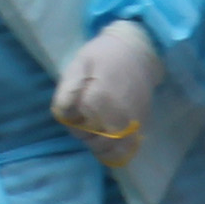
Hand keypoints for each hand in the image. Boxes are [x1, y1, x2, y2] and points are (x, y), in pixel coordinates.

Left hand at [53, 20, 162, 165]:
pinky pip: (128, 147)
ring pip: (113, 149)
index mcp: (99, 99)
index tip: (73, 109)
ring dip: (100, 146)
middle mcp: (118, 114)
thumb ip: (67, 90)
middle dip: (85, 135)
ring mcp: (133, 121)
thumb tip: (62, 113)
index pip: (78, 126)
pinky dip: (116, 151)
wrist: (139, 51)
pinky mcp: (142, 124)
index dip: (72, 121)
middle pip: (95, 141)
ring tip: (95, 131)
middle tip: (83, 119)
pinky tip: (108, 143)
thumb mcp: (79, 64)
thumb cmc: (104, 56)